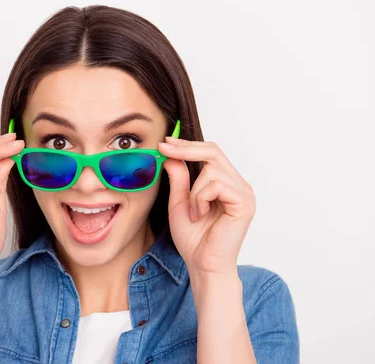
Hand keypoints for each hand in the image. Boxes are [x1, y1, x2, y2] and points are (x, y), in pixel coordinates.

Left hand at [158, 138, 255, 276]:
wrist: (203, 265)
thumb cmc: (194, 239)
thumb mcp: (180, 202)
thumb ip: (179, 179)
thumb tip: (171, 155)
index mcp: (226, 183)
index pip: (210, 152)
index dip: (187, 144)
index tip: (165, 142)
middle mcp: (239, 184)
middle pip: (214, 151)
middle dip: (186, 149)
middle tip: (164, 150)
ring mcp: (244, 193)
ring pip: (211, 169)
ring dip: (193, 190)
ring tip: (193, 212)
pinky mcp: (244, 203)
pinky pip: (217, 185)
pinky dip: (201, 198)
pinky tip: (200, 215)